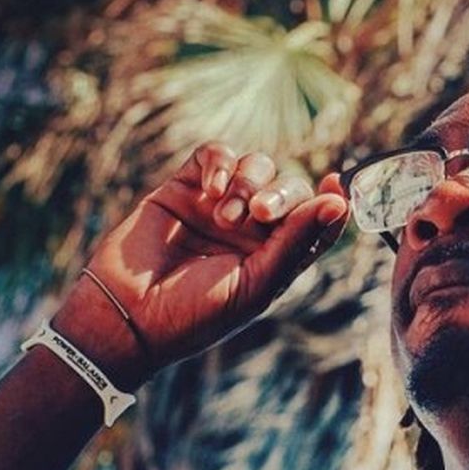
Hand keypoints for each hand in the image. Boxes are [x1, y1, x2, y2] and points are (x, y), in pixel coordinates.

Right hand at [53, 143, 348, 387]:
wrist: (129, 316)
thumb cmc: (197, 314)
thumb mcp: (257, 283)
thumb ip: (297, 242)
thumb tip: (339, 204)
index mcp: (277, 257)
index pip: (316, 220)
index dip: (331, 201)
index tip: (336, 184)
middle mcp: (252, 229)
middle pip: (289, 187)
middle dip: (281, 194)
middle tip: (258, 215)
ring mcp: (219, 206)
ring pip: (257, 165)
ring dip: (248, 182)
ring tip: (225, 216)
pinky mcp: (184, 187)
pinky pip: (215, 154)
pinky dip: (221, 163)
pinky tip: (213, 189)